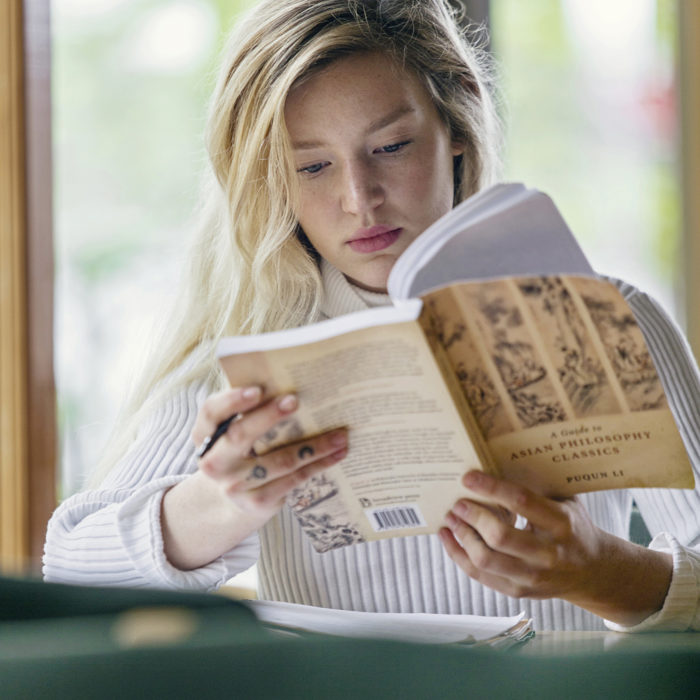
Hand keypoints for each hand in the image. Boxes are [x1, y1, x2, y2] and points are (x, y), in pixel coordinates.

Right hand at [192, 386, 347, 520]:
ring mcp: (235, 485)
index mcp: (205, 435)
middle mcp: (215, 462)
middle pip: (240, 435)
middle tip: (296, 400)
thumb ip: (251, 410)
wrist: (233, 499)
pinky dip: (319, 464)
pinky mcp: (258, 502)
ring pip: (279, 460)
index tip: (257, 390)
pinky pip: (294, 479)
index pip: (211, 412)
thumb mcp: (235, 431)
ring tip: (340, 433)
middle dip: (269, 416)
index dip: (232, 401)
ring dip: (314, 445)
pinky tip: (338, 453)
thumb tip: (291, 382)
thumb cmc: (242, 451)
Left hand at [439, 470, 671, 624]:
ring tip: (450, 519)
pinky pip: (480, 575)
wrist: (594, 571)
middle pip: (500, 536)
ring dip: (461, 536)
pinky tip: (449, 539)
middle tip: (457, 502)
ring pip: (486, 559)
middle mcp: (549, 553)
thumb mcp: (565, 501)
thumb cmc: (572, 525)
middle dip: (472, 516)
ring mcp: (534, 576)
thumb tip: (497, 457)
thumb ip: (538, 484)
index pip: (521, 502)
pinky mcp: (519, 591)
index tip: (468, 477)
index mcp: (562, 522)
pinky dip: (458, 556)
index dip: (491, 488)